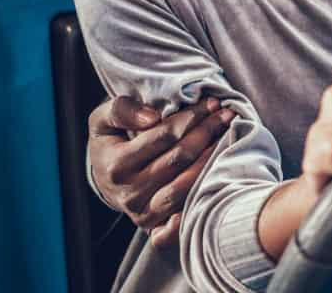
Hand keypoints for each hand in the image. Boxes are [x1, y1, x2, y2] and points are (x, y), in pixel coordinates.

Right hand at [87, 95, 234, 248]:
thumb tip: (152, 118)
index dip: (191, 117)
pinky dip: (198, 205)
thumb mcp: (103, 119)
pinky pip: (180, 222)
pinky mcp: (155, 228)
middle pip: (180, 159)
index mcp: (115, 165)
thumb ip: (121, 110)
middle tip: (228, 114)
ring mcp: (143, 214)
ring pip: (186, 187)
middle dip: (207, 132)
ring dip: (212, 159)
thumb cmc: (111, 141)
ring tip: (228, 136)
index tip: (212, 102)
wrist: (106, 177)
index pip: (164, 136)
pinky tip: (215, 185)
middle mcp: (129, 193)